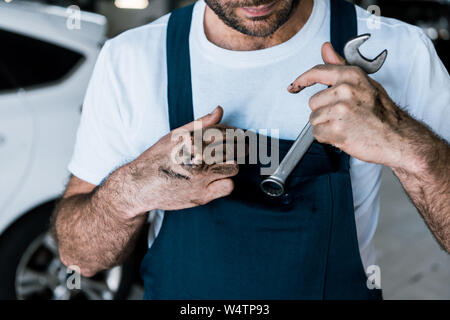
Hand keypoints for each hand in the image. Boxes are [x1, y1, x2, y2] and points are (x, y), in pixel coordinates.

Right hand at [121, 106, 238, 216]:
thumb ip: (200, 123)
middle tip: (241, 148)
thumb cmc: (157, 158)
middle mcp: (199, 158)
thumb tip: (219, 111)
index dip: (236, 134)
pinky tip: (218, 178)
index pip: (227, 133)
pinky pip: (228, 187)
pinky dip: (226, 182)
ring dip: (233, 164)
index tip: (238, 136)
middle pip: (234, 149)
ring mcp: (201, 178)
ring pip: (234, 167)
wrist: (140, 185)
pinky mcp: (202, 196)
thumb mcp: (175, 135)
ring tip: (225, 162)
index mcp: (194, 140)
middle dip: (240, 147)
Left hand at [288, 42, 414, 167]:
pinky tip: (343, 135)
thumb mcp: (363, 83)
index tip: (294, 86)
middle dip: (323, 111)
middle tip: (344, 116)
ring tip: (345, 126)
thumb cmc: (382, 113)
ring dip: (325, 125)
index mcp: (351, 76)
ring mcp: (340, 110)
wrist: (397, 138)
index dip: (301, 80)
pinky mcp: (336, 129)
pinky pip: (317, 133)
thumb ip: (339, 66)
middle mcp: (344, 90)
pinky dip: (327, 138)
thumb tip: (325, 48)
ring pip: (314, 119)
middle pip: (313, 102)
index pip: (317, 72)